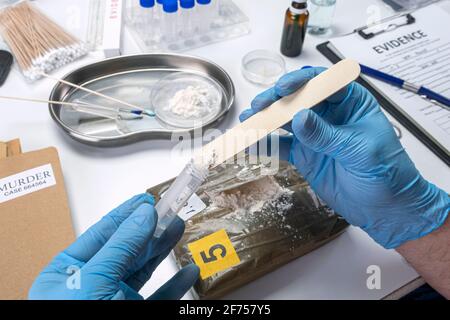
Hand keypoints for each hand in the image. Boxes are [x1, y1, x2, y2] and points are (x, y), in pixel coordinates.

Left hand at [29, 194, 198, 299]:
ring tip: (179, 227)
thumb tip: (142, 212)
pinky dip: (175, 285)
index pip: (102, 233)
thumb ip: (121, 246)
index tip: (146, 198)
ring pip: (144, 270)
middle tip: (170, 208)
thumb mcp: (95, 282)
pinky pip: (159, 299)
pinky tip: (188, 270)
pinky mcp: (136, 318)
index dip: (126, 213)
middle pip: (127, 248)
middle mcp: (92, 286)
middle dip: (150, 228)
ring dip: (163, 249)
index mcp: (69, 273)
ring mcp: (115, 303)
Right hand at [240, 67, 448, 248]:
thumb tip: (299, 118)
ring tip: (248, 121)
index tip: (284, 89)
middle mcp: (329, 115)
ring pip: (285, 120)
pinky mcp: (304, 155)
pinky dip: (265, 145)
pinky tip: (250, 143)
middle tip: (260, 106)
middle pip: (298, 99)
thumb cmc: (387, 174)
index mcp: (351, 103)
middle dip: (276, 100)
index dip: (301, 82)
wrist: (385, 209)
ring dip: (266, 119)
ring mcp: (314, 135)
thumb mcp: (360, 150)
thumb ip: (327, 135)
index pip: (323, 83)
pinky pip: (281, 146)